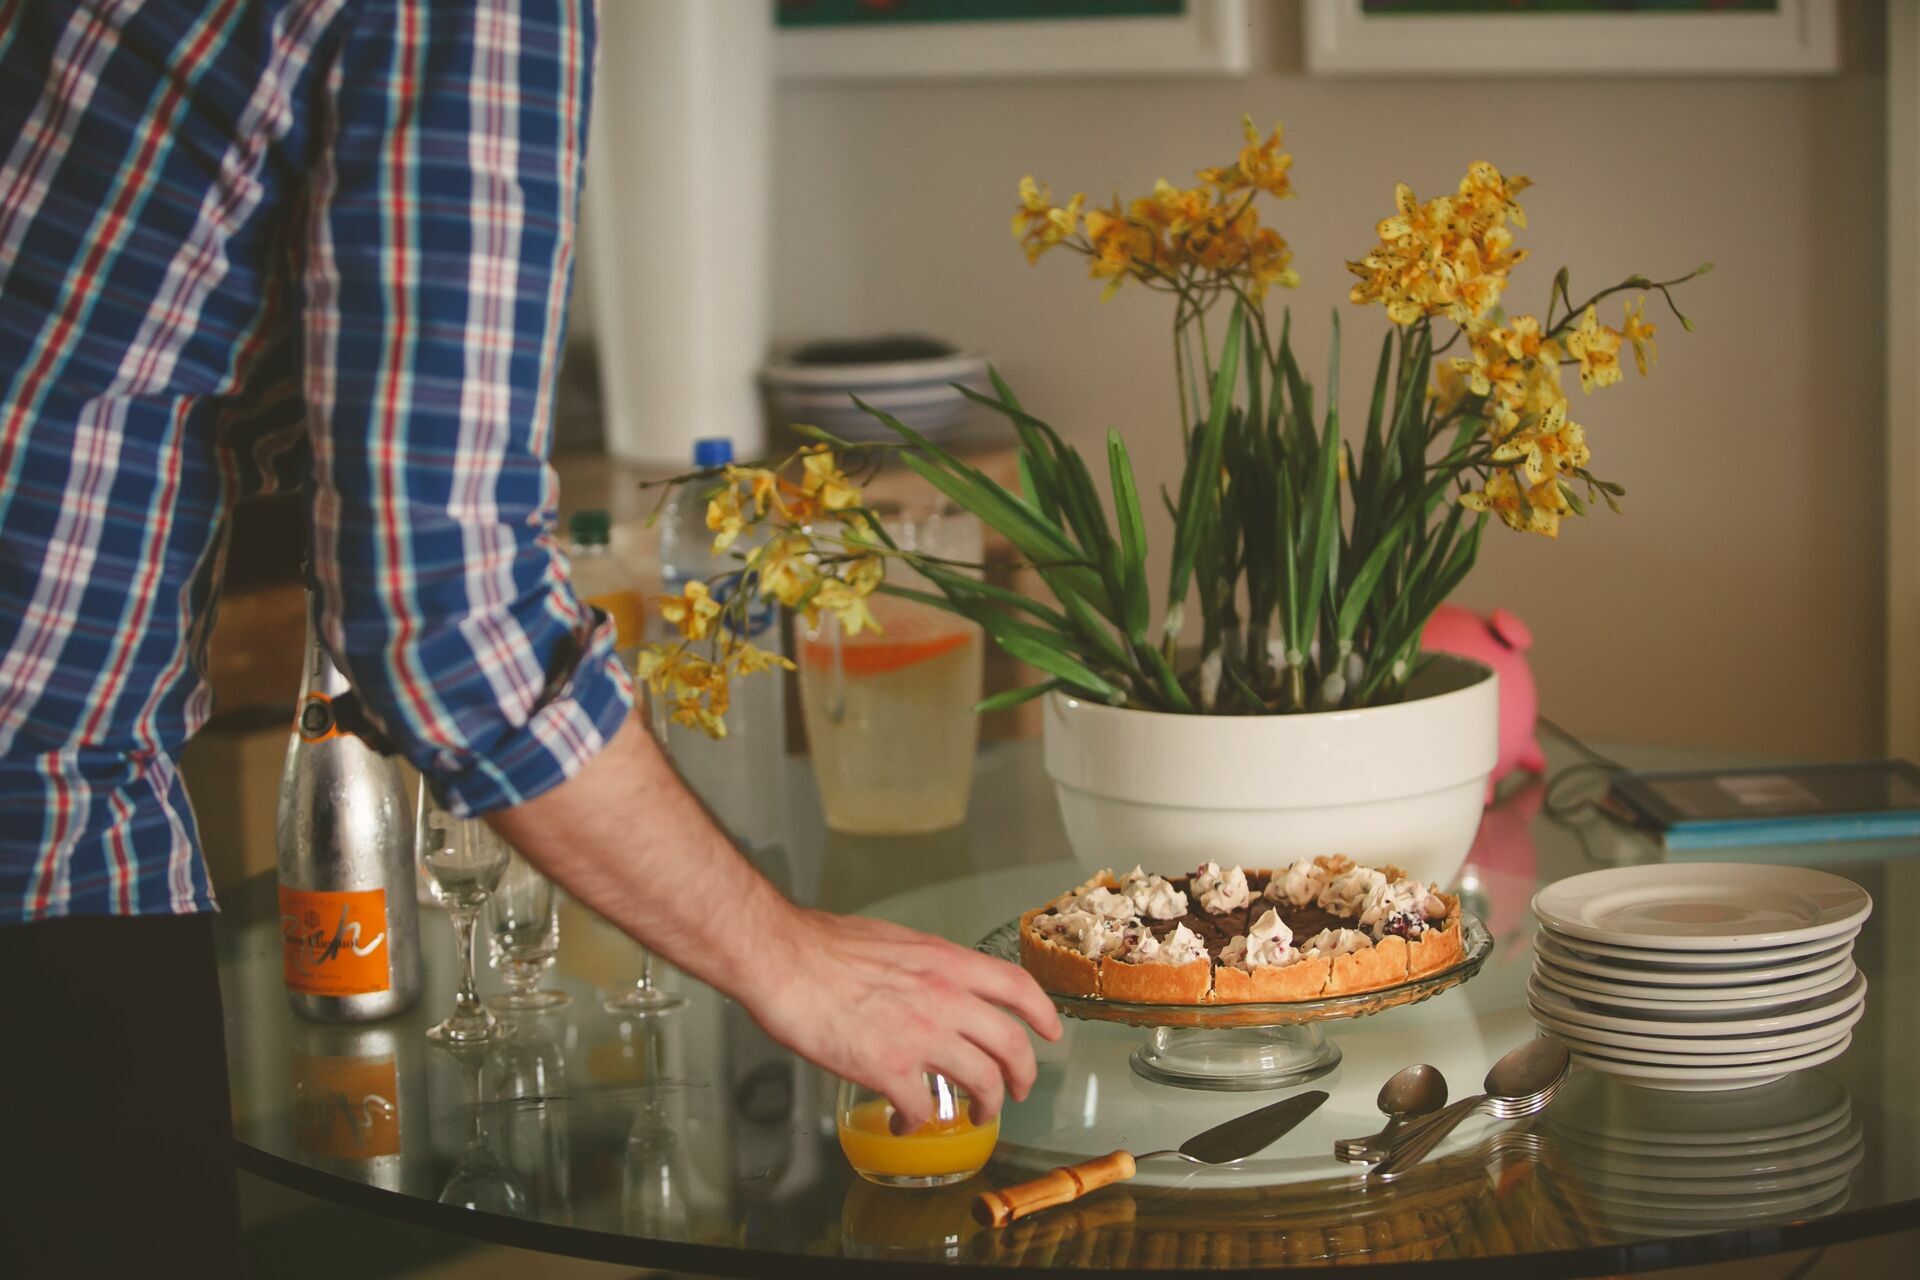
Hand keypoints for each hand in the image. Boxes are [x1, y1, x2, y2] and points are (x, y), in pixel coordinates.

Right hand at [745, 907, 1063, 1132]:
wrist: (784, 959)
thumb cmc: (823, 945)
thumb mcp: (895, 941)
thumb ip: (924, 965)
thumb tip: (928, 982)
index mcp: (947, 962)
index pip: (1017, 988)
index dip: (1043, 1013)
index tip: (1052, 1031)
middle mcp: (946, 998)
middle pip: (1011, 1045)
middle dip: (1024, 1075)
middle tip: (1020, 1089)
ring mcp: (921, 1036)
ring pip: (983, 1082)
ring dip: (987, 1105)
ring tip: (977, 1114)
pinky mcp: (889, 1070)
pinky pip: (921, 1108)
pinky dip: (919, 1121)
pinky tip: (907, 1121)